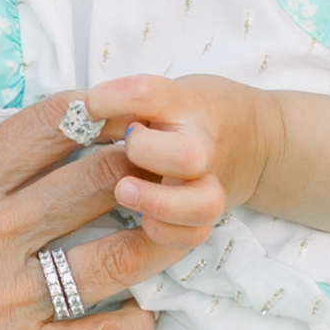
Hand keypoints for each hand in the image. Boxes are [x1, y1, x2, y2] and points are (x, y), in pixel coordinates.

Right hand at [0, 97, 166, 329]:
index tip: (123, 118)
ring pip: (120, 254)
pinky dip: (134, 322)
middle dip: (145, 168)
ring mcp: (1, 302)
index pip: (51, 126)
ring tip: (176, 234)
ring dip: (160, 239)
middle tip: (169, 170)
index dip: (100, 114)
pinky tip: (136, 315)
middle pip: (101, 179)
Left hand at [82, 67, 269, 247]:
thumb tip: (75, 115)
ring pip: (202, 204)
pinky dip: (168, 234)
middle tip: (125, 149)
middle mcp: (201, 142)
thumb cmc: (187, 113)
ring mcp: (210, 181)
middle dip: (148, 155)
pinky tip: (143, 223)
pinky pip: (195, 234)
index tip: (93, 104)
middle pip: (188, 156)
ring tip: (124, 191)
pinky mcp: (207, 212)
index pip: (150, 95)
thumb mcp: (162, 94)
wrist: (254, 137)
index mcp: (183, 104)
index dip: (118, 98)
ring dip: (158, 203)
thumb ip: (124, 103)